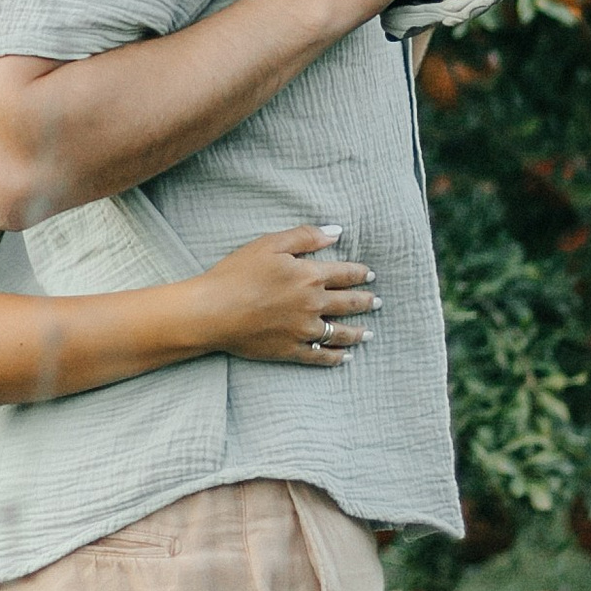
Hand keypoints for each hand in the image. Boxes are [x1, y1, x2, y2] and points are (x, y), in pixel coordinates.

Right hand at [200, 225, 378, 365]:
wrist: (213, 311)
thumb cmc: (237, 274)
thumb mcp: (270, 244)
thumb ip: (305, 236)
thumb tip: (336, 233)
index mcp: (309, 276)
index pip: (345, 274)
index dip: (360, 274)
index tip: (370, 275)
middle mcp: (313, 305)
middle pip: (348, 304)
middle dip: (366, 301)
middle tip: (378, 301)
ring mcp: (303, 331)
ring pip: (340, 333)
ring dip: (357, 332)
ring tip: (369, 333)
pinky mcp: (290, 351)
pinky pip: (320, 356)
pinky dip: (336, 357)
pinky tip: (345, 357)